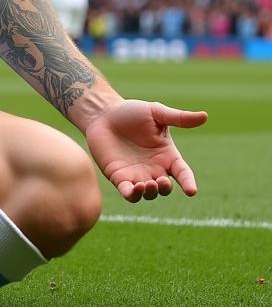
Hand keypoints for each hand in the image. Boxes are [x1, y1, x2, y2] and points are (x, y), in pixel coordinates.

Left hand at [84, 99, 206, 201]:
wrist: (102, 114)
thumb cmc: (131, 112)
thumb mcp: (156, 113)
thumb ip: (179, 118)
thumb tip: (205, 116)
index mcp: (167, 155)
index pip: (182, 173)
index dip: (188, 182)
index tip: (191, 191)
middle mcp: (154, 168)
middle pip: (165, 188)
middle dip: (165, 188)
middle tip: (160, 180)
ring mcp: (136, 175)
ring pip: (148, 194)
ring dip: (150, 193)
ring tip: (147, 184)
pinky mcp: (118, 177)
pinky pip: (128, 193)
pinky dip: (132, 195)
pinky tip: (133, 189)